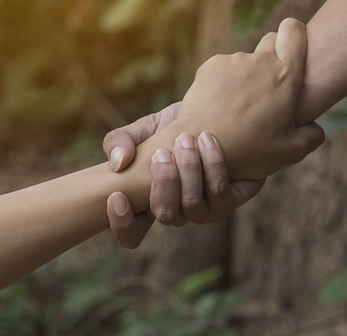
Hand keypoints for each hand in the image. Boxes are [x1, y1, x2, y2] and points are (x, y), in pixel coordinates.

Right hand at [103, 106, 263, 248]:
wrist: (217, 114)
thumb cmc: (175, 126)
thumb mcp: (144, 128)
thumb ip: (120, 141)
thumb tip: (118, 163)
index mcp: (150, 201)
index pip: (132, 233)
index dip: (122, 224)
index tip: (117, 196)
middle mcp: (178, 211)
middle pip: (165, 215)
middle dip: (164, 183)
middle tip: (163, 153)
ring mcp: (204, 210)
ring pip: (193, 207)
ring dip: (189, 171)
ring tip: (186, 140)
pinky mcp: (230, 200)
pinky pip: (220, 195)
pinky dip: (213, 166)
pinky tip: (207, 139)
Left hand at [172, 18, 325, 179]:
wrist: (201, 149)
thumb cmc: (248, 152)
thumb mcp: (290, 152)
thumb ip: (312, 135)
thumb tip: (316, 126)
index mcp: (286, 77)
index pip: (294, 30)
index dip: (295, 35)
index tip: (293, 49)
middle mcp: (260, 61)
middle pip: (271, 41)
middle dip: (272, 57)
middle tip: (266, 91)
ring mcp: (233, 61)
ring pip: (246, 60)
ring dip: (246, 77)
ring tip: (239, 109)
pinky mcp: (210, 66)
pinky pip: (224, 68)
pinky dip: (224, 83)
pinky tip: (221, 107)